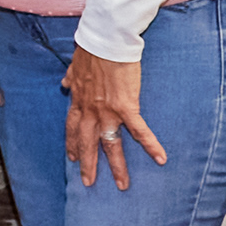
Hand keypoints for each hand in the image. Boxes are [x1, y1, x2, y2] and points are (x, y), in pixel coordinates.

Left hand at [63, 47, 164, 191]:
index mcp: (79, 100)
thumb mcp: (74, 65)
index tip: (72, 157)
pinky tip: (160, 158)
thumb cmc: (91, 49)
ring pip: (111, 144)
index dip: (72, 143)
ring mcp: (108, 111)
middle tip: (88, 182)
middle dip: (88, 164)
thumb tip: (64, 83)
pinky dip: (150, 145)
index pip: (73, 127)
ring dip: (117, 166)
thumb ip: (71, 78)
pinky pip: (139, 131)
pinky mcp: (126, 107)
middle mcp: (91, 110)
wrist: (105, 41)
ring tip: (122, 184)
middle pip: (88, 142)